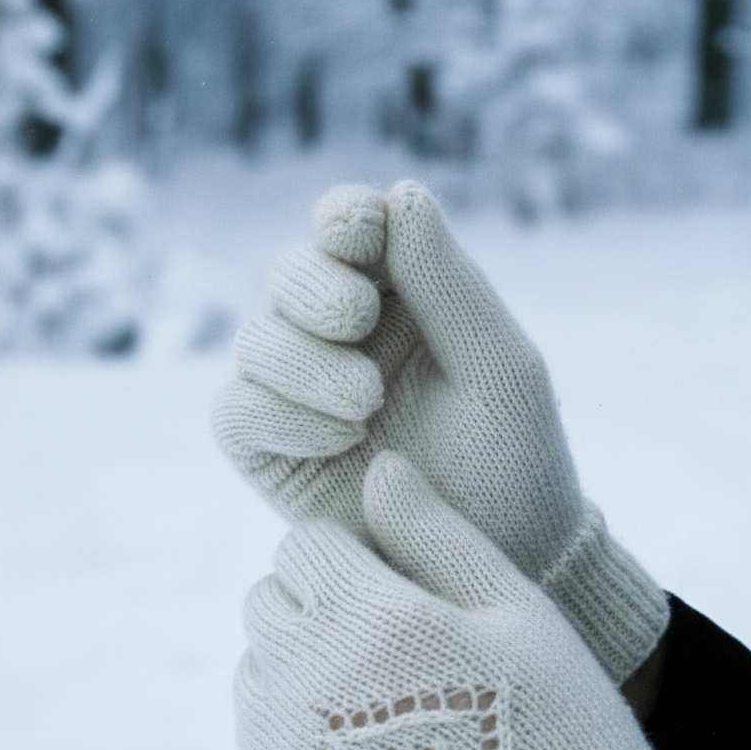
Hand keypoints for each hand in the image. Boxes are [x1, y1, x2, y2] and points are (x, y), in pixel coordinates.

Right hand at [214, 181, 666, 681]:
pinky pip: (237, 410)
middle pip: (288, 274)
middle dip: (315, 287)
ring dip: (304, 359)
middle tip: (358, 318)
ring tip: (365, 403)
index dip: (342, 219)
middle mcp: (342, 341)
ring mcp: (300, 397)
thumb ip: (449, 283)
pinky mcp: (271, 453)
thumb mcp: (498, 366)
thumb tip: (399, 191)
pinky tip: (339, 438)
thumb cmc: (514, 459)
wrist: (496, 558)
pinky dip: (278, 413)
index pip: (348, 230)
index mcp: (402, 301)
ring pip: (255, 340)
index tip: (359, 233)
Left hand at [238, 452, 750, 749]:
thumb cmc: (551, 714)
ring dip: (301, 649)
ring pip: (258, 652)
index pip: (305, 543)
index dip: (354, 553)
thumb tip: (376, 467)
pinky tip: (355, 726)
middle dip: (320, 595)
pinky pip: (254, 714)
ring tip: (376, 681)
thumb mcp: (512, 606)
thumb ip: (433, 530)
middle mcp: (311, 677)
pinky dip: (289, 705)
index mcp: (371, 620)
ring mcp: (287, 742)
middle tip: (390, 632)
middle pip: (269, 592)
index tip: (401, 584)